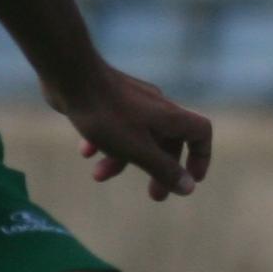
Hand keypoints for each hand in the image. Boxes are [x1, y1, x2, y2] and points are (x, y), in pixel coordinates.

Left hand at [46, 63, 212, 200]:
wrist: (70, 75)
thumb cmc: (107, 115)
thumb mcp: (138, 150)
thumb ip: (164, 169)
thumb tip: (189, 188)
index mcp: (170, 116)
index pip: (201, 133)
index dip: (201, 157)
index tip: (192, 179)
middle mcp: (156, 107)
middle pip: (168, 142)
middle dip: (160, 170)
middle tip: (155, 196)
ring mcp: (132, 101)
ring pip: (137, 136)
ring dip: (121, 160)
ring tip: (98, 176)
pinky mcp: (109, 99)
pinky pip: (114, 126)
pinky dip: (104, 142)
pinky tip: (85, 152)